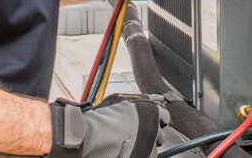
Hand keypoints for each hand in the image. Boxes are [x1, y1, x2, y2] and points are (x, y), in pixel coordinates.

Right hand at [48, 94, 168, 156]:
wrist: (87, 137)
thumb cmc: (100, 118)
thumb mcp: (121, 102)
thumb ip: (138, 102)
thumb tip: (149, 99)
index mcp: (152, 111)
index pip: (164, 116)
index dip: (155, 120)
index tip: (148, 123)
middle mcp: (154, 129)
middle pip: (160, 134)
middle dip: (150, 135)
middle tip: (134, 135)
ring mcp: (150, 146)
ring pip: (153, 148)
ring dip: (144, 146)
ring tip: (126, 144)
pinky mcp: (144, 157)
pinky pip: (146, 156)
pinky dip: (139, 154)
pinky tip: (125, 151)